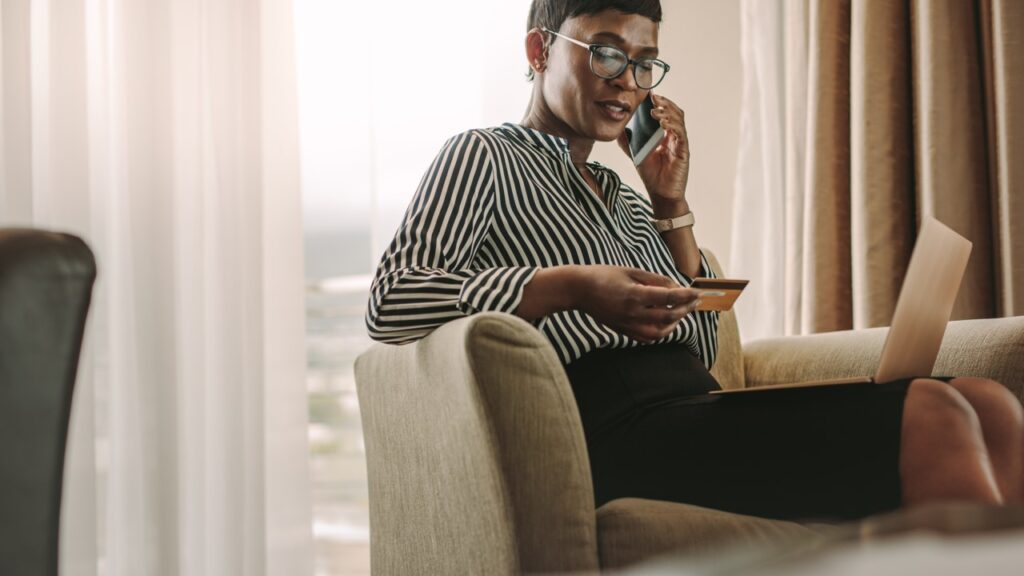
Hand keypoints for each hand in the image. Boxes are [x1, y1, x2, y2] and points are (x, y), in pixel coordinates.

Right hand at [573, 265, 700, 342]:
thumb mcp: (631, 271)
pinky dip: (660, 332)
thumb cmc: (603, 275)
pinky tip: (665, 323)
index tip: (698, 292)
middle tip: (694, 301)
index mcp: (635, 295)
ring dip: (675, 324)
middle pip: (668, 316)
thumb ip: (655, 279)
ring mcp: (627, 324)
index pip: (670, 298)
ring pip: (660, 332)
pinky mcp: (623, 330)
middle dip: (685, 308)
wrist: (578, 290)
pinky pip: (647, 337)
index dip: (687, 295)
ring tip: (680, 313)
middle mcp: (633, 313)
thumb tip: (675, 286)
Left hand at [617, 93, 689, 209]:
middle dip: (664, 103)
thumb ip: (628, 141)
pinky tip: (663, 124)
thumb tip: (616, 127)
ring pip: (679, 120)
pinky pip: (681, 134)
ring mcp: (680, 143)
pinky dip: (673, 126)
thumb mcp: (635, 154)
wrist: (660, 194)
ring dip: (667, 112)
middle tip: (653, 97)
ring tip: (655, 110)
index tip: (648, 94)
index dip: (659, 102)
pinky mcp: (684, 151)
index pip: (664, 113)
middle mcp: (674, 136)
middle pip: (674, 112)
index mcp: (665, 135)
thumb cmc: (651, 175)